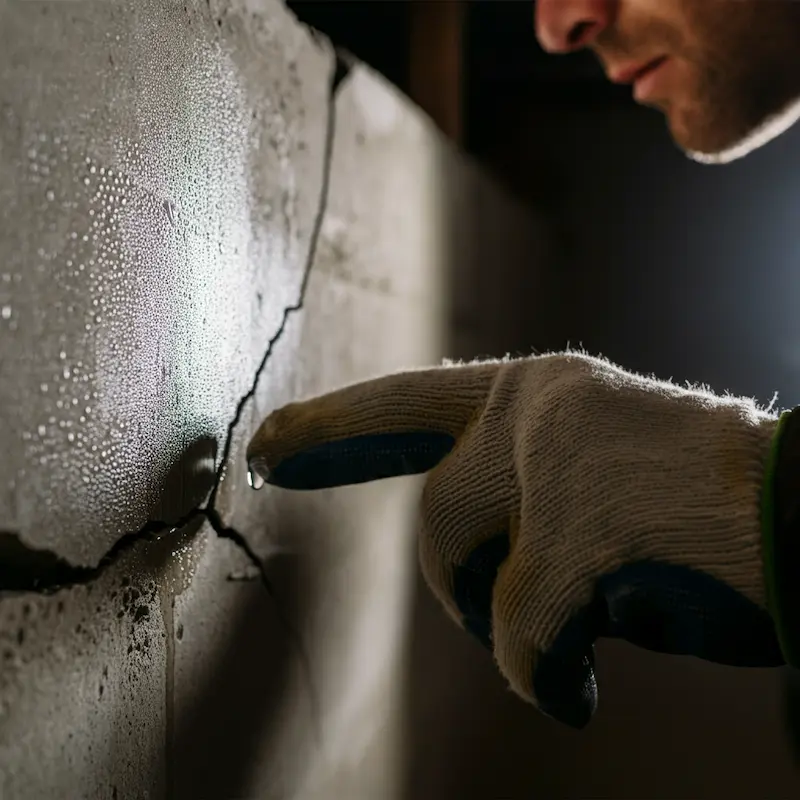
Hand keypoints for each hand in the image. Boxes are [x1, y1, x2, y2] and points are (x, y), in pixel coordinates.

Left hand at [247, 351, 783, 727]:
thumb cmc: (705, 508)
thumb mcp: (595, 467)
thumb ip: (522, 481)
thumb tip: (461, 540)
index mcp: (540, 391)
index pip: (410, 401)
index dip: (332, 426)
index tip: (265, 448)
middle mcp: (536, 412)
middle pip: (434, 517)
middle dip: (451, 580)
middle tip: (484, 616)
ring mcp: (556, 467)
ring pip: (469, 577)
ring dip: (507, 625)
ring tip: (572, 641)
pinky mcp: (580, 536)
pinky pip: (519, 636)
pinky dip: (542, 676)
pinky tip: (578, 689)